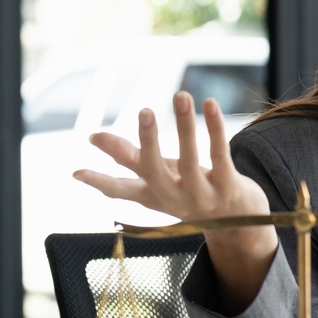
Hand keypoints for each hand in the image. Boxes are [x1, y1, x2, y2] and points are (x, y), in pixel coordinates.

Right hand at [74, 92, 277, 308]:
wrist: (241, 222)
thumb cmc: (192, 191)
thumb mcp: (160, 178)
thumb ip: (130, 157)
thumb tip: (92, 137)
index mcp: (153, 196)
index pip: (121, 192)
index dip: (99, 182)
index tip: (77, 172)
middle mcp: (175, 199)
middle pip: (155, 173)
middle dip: (148, 142)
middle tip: (144, 111)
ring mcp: (203, 195)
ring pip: (191, 161)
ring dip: (185, 127)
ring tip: (181, 95)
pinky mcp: (229, 186)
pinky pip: (220, 155)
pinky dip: (214, 128)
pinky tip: (210, 104)